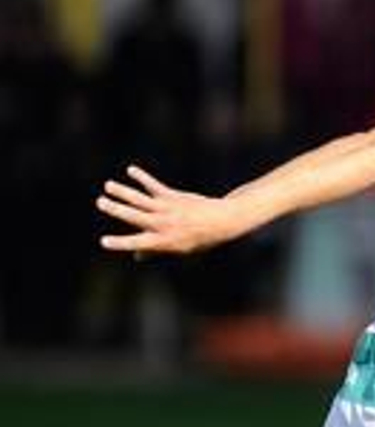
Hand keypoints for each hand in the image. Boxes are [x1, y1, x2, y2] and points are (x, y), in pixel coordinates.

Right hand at [97, 166, 236, 255]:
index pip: (138, 243)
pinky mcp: (172, 196)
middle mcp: (163, 224)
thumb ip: (156, 251)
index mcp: (163, 241)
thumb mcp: (180, 250)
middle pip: (135, 216)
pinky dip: (142, 177)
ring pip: (141, 199)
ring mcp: (167, 209)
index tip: (103, 241)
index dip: (120, 243)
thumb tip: (137, 256)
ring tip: (108, 186)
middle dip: (117, 209)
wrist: (221, 221)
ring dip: (124, 191)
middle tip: (100, 202)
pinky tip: (131, 170)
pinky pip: (154, 185)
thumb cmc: (199, 239)